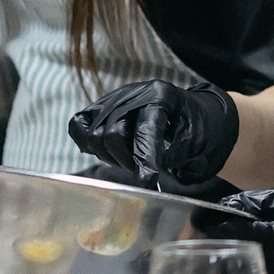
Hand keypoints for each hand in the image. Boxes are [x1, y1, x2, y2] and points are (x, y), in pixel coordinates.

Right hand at [69, 79, 239, 194]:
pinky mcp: (101, 106)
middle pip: (112, 133)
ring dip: (110, 156)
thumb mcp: (191, 144)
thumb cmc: (194, 131)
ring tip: (131, 159)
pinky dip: (88, 143)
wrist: (193, 116)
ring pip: (94, 134)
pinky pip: (78, 126)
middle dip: (127, 161)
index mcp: (162, 96)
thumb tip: (141, 176)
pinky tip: (108, 151)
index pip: (145, 130)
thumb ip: (166, 157)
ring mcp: (115, 97)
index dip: (145, 159)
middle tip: (143, 171)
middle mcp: (135, 92)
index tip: (147, 182)